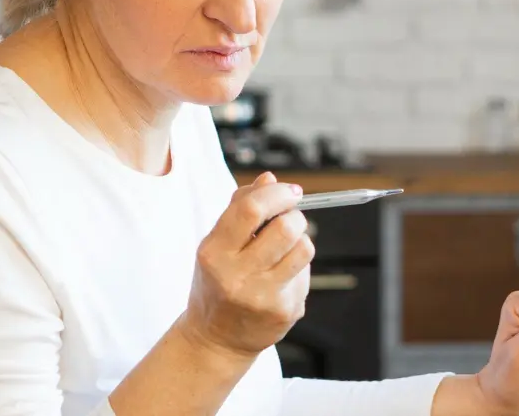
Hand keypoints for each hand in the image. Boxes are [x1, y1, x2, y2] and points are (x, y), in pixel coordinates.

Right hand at [178, 172, 313, 359]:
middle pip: (285, 227)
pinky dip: (298, 267)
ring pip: (303, 249)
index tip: (290, 191)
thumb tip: (269, 179)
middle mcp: (236, 275)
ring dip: (301, 240)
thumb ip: (240, 208)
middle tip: (290, 219)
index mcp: (214, 252)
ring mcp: (261, 296)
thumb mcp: (216, 244)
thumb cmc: (216, 284)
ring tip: (286, 247)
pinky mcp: (283, 311)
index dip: (277, 193)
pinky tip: (282, 276)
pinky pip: (305, 274)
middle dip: (295, 215)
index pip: (252, 209)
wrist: (216, 339)